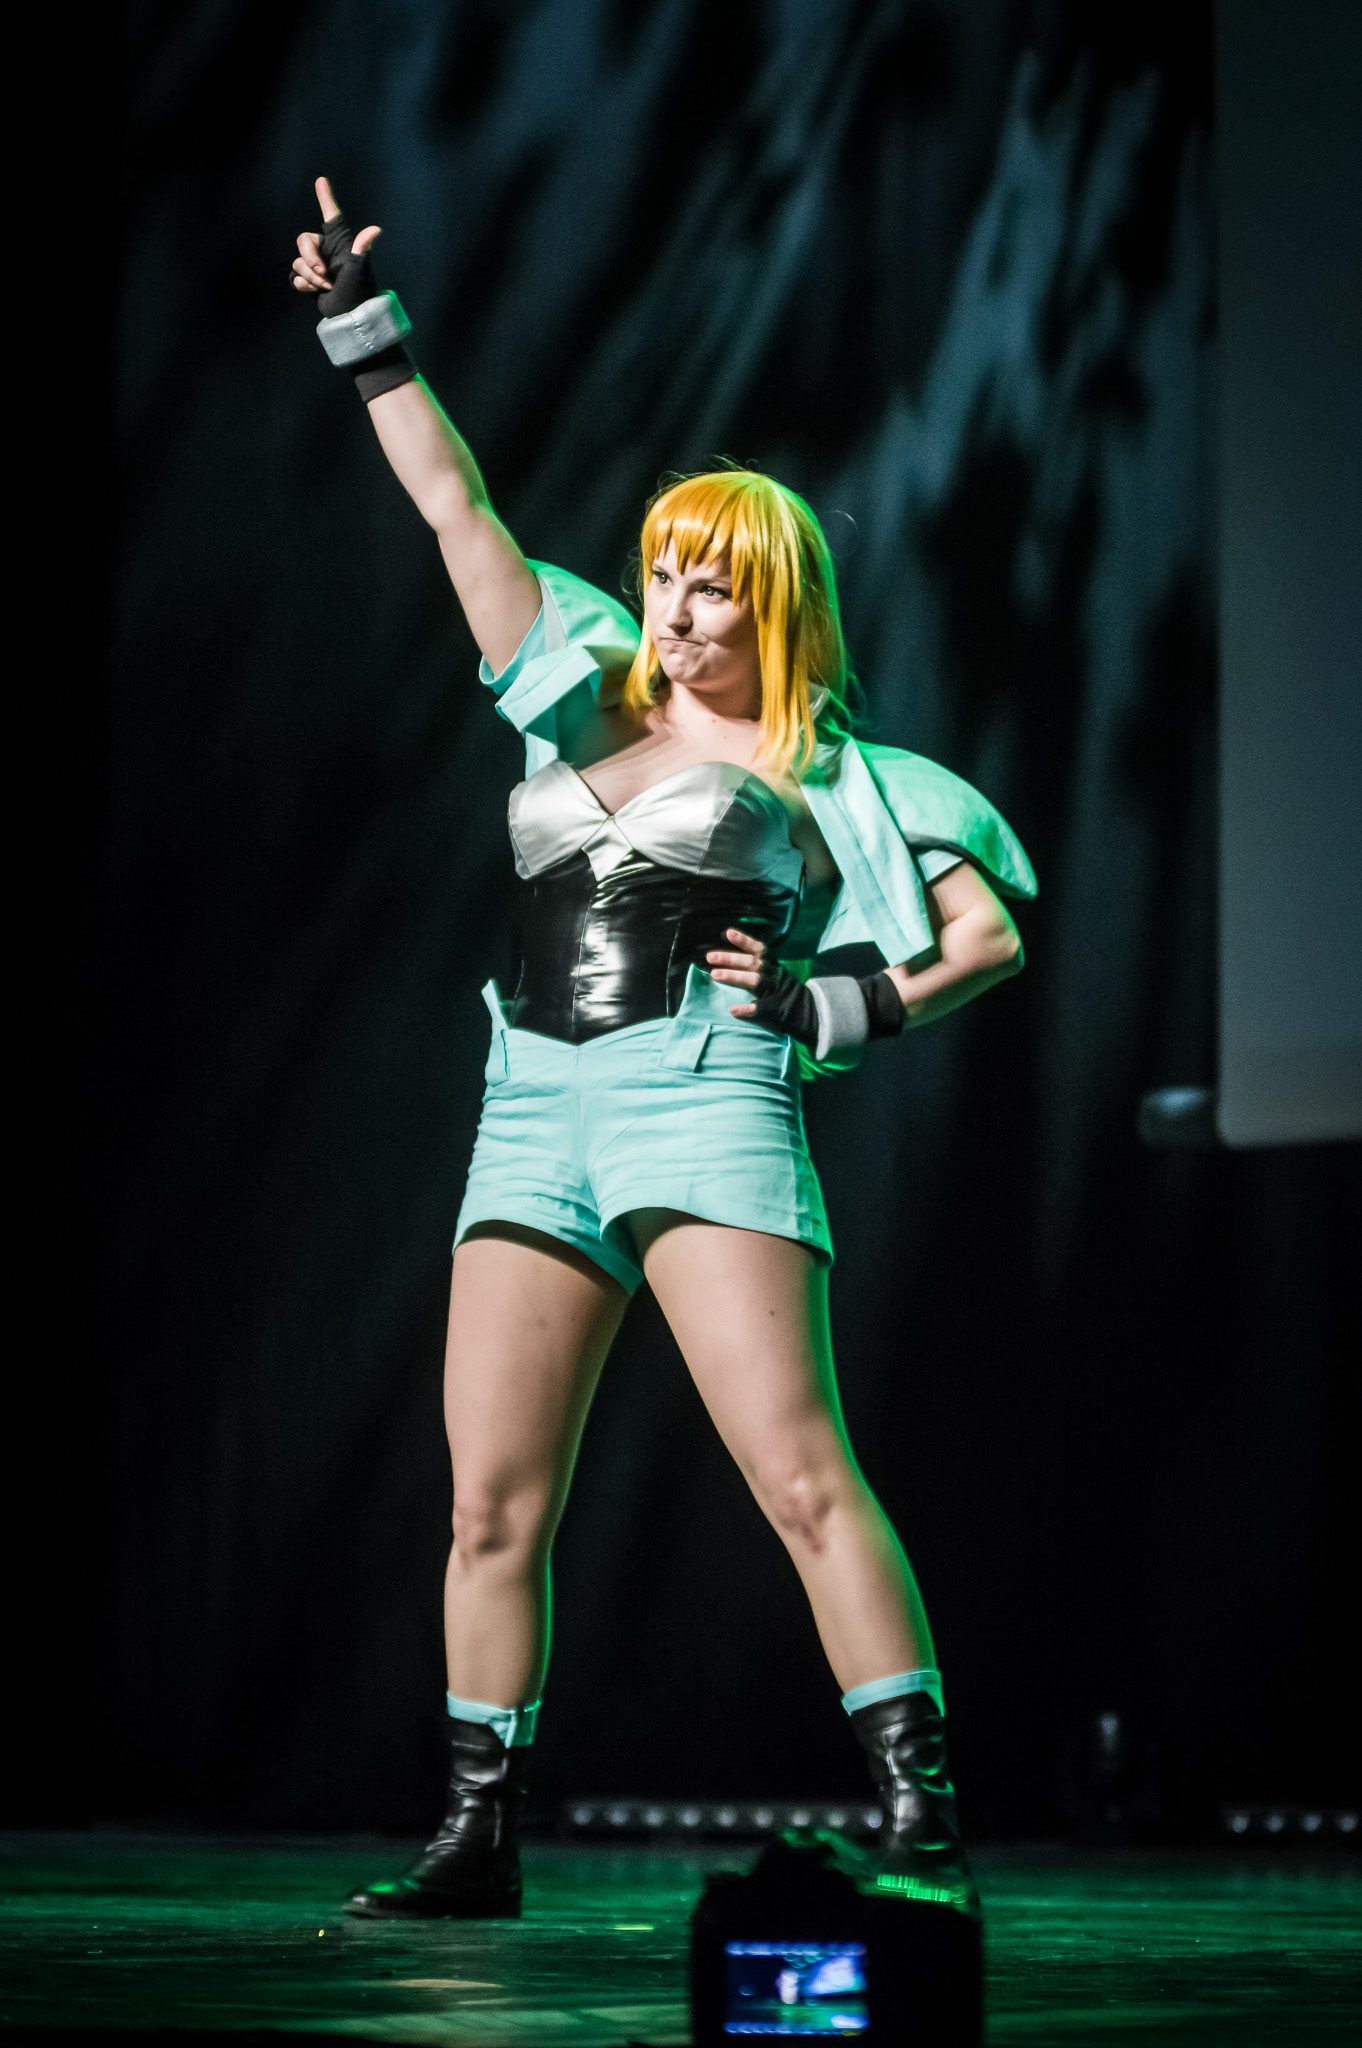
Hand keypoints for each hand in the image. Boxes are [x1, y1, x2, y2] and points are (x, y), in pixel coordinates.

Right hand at [291, 175, 380, 294]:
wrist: (351, 315)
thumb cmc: (359, 291)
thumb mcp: (359, 269)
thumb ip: (361, 248)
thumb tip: (375, 230)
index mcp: (340, 242)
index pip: (331, 216)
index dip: (325, 198)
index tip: (321, 181)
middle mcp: (327, 250)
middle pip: (303, 240)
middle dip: (309, 257)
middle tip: (323, 272)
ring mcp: (316, 265)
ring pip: (298, 261)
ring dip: (310, 276)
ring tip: (326, 286)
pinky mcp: (308, 279)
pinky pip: (294, 275)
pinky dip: (302, 283)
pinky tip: (314, 290)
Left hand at [706, 928, 818, 1045]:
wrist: (811, 1014)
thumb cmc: (784, 994)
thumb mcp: (774, 976)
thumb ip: (755, 967)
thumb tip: (726, 959)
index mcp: (773, 967)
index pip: (759, 950)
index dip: (744, 940)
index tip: (728, 932)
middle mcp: (774, 976)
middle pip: (752, 963)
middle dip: (730, 958)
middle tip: (710, 956)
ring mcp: (776, 993)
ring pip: (756, 981)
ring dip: (735, 977)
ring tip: (715, 975)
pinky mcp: (776, 1011)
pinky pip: (762, 1008)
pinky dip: (748, 1009)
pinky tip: (733, 1010)